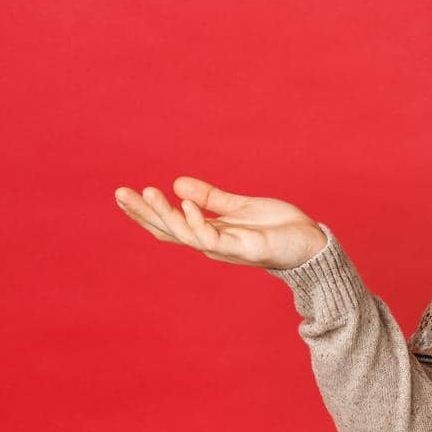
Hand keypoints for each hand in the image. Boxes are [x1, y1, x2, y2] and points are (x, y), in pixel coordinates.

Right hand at [114, 176, 327, 270]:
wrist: (311, 243)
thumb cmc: (278, 228)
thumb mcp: (240, 207)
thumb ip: (210, 198)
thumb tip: (177, 183)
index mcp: (209, 232)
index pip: (169, 224)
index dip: (145, 211)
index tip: (123, 193)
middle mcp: (211, 243)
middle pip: (168, 230)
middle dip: (143, 212)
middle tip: (120, 192)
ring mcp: (225, 248)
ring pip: (185, 233)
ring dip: (164, 213)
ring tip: (147, 192)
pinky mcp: (243, 248)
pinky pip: (213, 237)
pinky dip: (197, 221)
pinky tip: (185, 203)